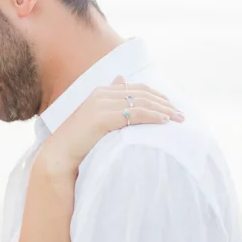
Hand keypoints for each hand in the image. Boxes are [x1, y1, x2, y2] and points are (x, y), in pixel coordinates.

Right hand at [39, 77, 182, 174]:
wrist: (59, 155)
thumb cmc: (79, 143)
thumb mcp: (97, 121)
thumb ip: (111, 106)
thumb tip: (122, 87)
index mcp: (102, 92)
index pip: (137, 88)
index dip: (157, 96)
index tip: (172, 107)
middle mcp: (102, 94)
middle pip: (142, 93)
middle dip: (165, 102)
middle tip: (181, 114)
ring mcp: (102, 103)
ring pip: (141, 101)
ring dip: (163, 109)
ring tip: (178, 119)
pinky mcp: (103, 117)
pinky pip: (135, 113)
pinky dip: (152, 116)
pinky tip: (164, 121)